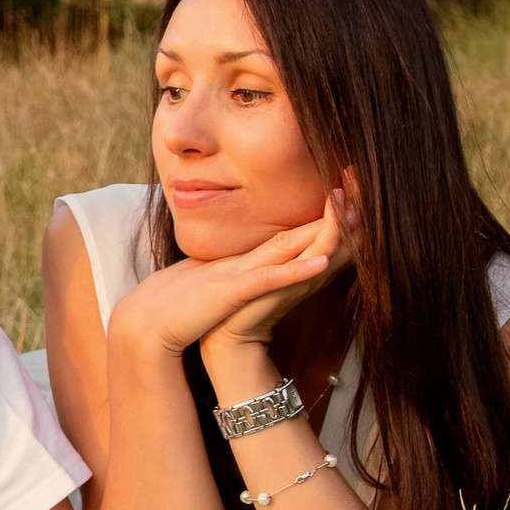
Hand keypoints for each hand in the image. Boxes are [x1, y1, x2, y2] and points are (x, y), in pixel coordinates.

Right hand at [110, 186, 352, 358]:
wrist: (147, 323)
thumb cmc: (180, 307)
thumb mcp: (218, 287)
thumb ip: (240, 276)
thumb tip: (262, 272)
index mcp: (247, 260)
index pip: (295, 234)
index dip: (325, 218)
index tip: (352, 201)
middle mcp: (248, 260)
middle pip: (300, 232)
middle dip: (333, 214)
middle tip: (362, 187)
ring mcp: (239, 273)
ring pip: (288, 247)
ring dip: (322, 231)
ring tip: (353, 213)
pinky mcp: (231, 291)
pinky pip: (268, 279)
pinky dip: (294, 270)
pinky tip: (320, 262)